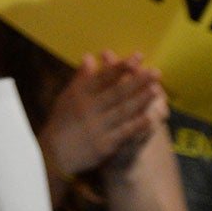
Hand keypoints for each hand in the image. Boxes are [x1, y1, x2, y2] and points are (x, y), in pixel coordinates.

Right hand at [39, 52, 167, 180]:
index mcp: (79, 94)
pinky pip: (123, 133)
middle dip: (137, 81)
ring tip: (157, 89)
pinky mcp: (103, 144)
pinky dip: (137, 125)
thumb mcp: (67, 97)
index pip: (103, 77)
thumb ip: (80, 78)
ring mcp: (96, 127)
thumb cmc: (63, 121)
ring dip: (141, 100)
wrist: (54, 153)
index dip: (121, 67)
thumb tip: (88, 56)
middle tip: (155, 72)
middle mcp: (88, 108)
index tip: (137, 57)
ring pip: (122, 111)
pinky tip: (151, 118)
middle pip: (116, 92)